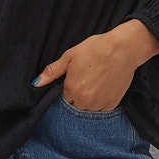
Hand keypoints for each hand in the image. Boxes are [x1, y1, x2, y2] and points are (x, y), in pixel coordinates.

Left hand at [33, 19, 158, 110]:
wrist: (123, 48)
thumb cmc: (95, 49)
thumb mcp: (69, 56)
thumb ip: (52, 72)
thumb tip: (35, 83)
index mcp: (71, 90)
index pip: (62, 99)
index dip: (68, 90)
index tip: (75, 80)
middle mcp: (84, 101)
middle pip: (75, 106)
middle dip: (77, 97)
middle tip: (87, 80)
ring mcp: (99, 104)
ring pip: (88, 109)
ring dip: (89, 101)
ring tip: (96, 83)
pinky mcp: (112, 105)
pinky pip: (101, 109)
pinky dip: (101, 102)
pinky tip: (104, 87)